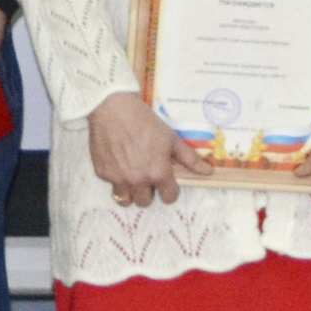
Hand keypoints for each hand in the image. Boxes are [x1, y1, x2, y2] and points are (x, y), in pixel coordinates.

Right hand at [88, 90, 194, 206]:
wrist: (113, 108)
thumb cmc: (145, 121)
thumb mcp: (171, 138)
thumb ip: (190, 159)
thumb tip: (208, 172)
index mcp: (158, 173)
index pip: (169, 198)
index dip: (170, 190)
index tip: (167, 182)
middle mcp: (138, 181)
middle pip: (146, 202)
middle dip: (149, 192)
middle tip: (148, 175)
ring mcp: (118, 179)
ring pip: (125, 200)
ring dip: (131, 192)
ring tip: (132, 176)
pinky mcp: (102, 173)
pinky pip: (111, 185)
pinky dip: (116, 178)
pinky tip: (119, 162)